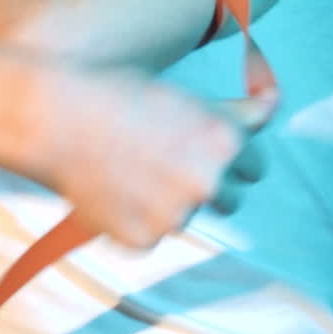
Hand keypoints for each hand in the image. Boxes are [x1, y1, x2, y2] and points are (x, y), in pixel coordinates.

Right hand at [25, 62, 272, 248]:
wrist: (56, 118)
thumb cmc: (119, 94)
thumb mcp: (185, 96)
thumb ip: (235, 111)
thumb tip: (276, 102)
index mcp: (225, 142)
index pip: (256, 166)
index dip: (230, 156)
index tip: (207, 151)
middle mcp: (209, 183)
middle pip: (230, 200)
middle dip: (207, 186)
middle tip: (168, 163)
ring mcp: (175, 216)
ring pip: (185, 218)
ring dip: (169, 203)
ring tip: (131, 171)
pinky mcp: (142, 240)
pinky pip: (149, 235)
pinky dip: (133, 219)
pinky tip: (111, 189)